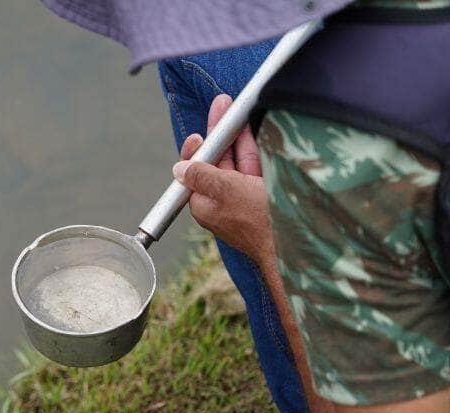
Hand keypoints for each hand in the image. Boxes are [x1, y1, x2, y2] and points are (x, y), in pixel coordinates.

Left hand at [172, 94, 274, 268]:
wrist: (298, 244)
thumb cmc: (259, 220)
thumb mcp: (227, 191)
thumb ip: (203, 175)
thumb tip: (179, 169)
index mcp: (205, 204)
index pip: (194, 172)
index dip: (197, 150)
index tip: (199, 134)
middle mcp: (223, 200)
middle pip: (217, 161)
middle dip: (220, 132)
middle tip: (222, 104)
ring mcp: (245, 197)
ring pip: (238, 160)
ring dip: (238, 135)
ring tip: (237, 109)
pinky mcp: (265, 195)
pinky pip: (256, 167)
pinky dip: (255, 148)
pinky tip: (253, 129)